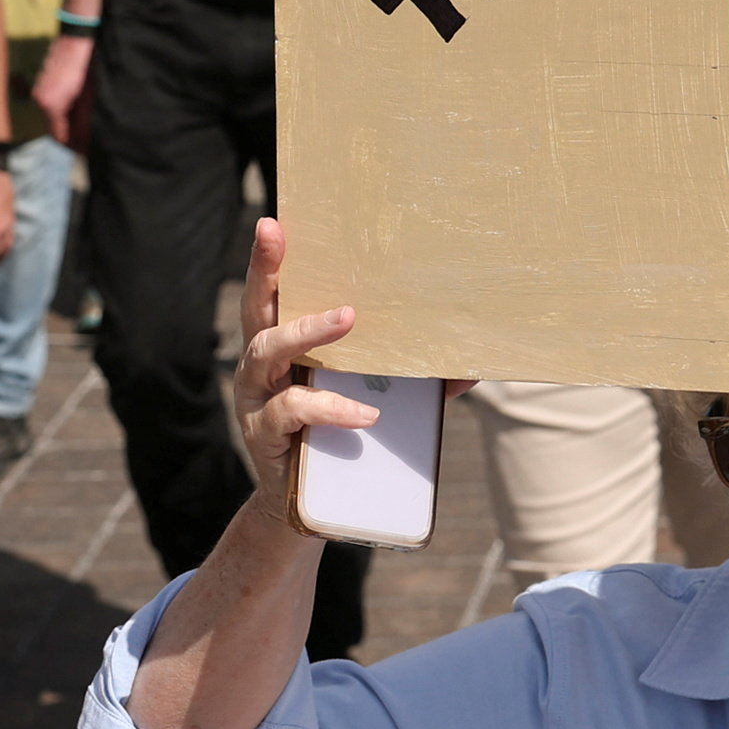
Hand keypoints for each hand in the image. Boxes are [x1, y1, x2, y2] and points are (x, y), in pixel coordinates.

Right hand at [33, 32, 94, 146]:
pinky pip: (50, 101)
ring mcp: (39, 89)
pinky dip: (62, 106)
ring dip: (66, 118)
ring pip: (52, 113)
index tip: (82, 151)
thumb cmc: (86, 67)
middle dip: (69, 132)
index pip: (57, 135)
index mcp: (51, 105)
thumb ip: (83, 122)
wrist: (78, 39)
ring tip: (83, 117)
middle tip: (86, 137)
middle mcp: (40, 99)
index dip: (71, 144)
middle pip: (53, 125)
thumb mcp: (89, 98)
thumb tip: (82, 143)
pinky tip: (76, 101)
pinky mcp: (42, 81)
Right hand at [234, 221, 472, 523]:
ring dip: (308, 331)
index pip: (273, 294)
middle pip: (255, 309)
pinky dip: (331, 408)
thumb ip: (413, 381)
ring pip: (267, 350)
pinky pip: (292, 411)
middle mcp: (261, 366)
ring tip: (349, 318)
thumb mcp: (370, 400)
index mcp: (284, 347)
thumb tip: (473, 366)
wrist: (306, 508)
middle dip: (263, 269)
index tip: (274, 220)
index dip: (268, 259)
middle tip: (278, 235)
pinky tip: (365, 413)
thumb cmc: (338, 438)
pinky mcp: (263, 435)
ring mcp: (255, 399)